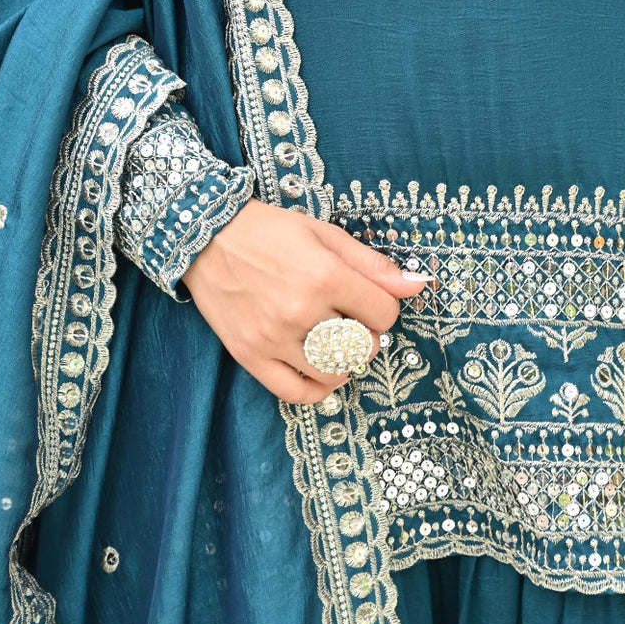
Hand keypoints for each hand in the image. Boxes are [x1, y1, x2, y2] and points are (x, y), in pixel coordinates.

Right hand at [179, 196, 431, 402]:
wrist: (206, 237)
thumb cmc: (269, 231)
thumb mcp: (324, 234)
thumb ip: (372, 264)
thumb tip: (418, 284)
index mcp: (324, 275)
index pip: (384, 313)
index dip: (384, 308)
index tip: (370, 301)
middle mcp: (300, 310)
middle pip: (363, 345)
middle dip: (367, 335)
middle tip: (352, 320)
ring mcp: (273, 337)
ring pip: (334, 372)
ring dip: (345, 361)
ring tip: (336, 343)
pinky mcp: (249, 355)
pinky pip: (295, 393)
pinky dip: (318, 389)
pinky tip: (322, 371)